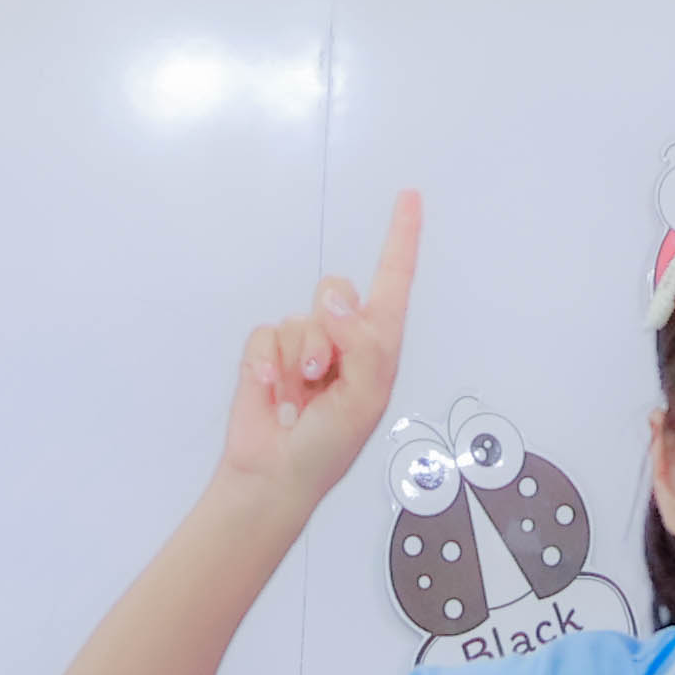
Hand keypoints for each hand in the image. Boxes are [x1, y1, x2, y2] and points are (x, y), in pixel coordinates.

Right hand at [214, 190, 421, 507]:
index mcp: (378, 347)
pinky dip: (267, 366)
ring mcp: (303, 345)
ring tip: (299, 397)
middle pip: (336, 290)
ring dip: (297, 360)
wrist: (274, 476)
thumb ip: (364, 345)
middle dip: (328, 331)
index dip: (401, 239)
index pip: (393, 281)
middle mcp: (343, 339)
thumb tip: (336, 304)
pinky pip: (266, 334)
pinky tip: (274, 395)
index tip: (408, 197)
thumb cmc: (328, 449)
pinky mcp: (267, 354)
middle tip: (323, 376)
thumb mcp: (365, 399)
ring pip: (299, 316)